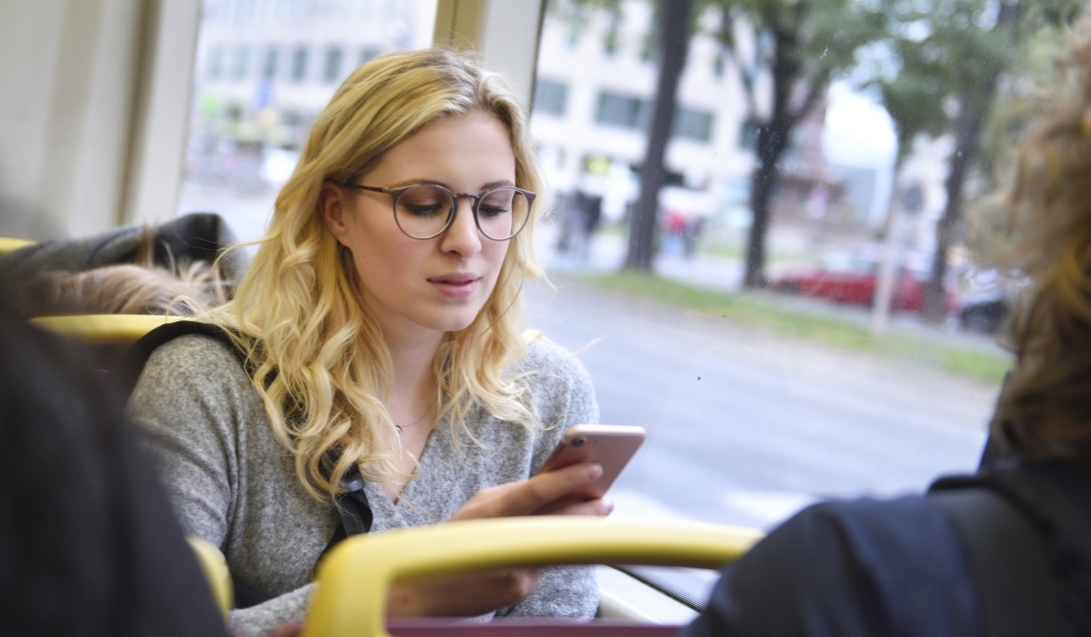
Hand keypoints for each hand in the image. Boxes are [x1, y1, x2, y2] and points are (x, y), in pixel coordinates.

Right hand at [385, 462, 612, 616]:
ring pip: (555, 542)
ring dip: (579, 527)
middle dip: (587, 509)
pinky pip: (542, 563)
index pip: (536, 491)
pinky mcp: (520, 589)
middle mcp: (502, 540)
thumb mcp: (478, 506)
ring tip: (600, 511)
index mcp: (489, 512)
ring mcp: (513, 568)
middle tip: (606, 498)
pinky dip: (546, 551)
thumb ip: (514, 494)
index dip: (568, 479)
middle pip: (557, 521)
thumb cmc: (456, 538)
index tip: (594, 467)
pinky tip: (545, 545)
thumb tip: (554, 482)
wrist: (426, 590)